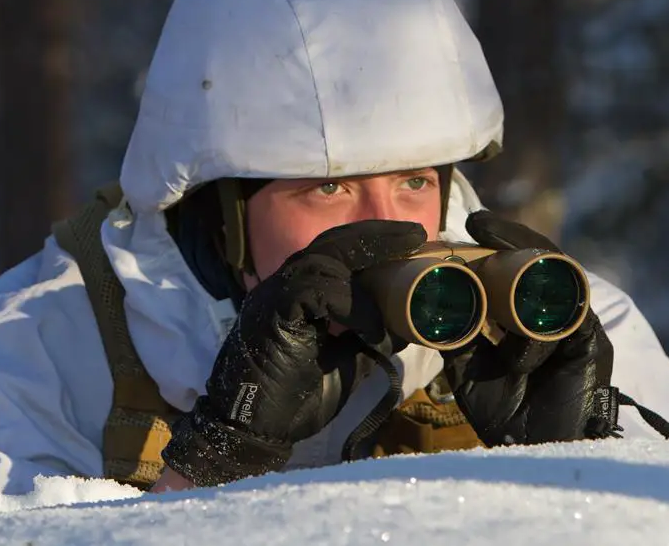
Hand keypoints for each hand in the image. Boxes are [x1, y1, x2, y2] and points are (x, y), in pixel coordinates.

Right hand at [161, 220, 426, 486]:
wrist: (252, 432)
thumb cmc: (295, 400)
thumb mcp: (343, 361)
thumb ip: (364, 340)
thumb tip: (403, 327)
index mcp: (299, 292)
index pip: (337, 250)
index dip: (374, 241)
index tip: (414, 238)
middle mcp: (284, 285)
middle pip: (333, 243)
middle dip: (376, 238)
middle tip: (416, 236)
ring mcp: (274, 296)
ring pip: (325, 261)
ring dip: (369, 275)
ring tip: (404, 291)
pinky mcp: (271, 313)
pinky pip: (316, 292)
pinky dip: (352, 308)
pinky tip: (373, 331)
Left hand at [441, 211, 616, 445]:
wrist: (538, 448)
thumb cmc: (507, 409)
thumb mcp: (469, 367)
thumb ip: (455, 337)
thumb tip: (422, 309)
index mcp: (525, 312)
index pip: (516, 264)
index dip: (495, 242)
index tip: (465, 226)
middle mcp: (553, 309)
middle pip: (538, 258)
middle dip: (509, 237)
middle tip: (478, 223)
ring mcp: (574, 321)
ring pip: (555, 275)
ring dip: (525, 256)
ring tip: (494, 241)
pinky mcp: (591, 340)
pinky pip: (572, 313)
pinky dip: (541, 315)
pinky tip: (521, 307)